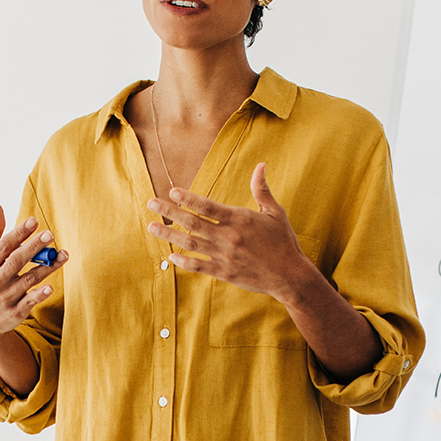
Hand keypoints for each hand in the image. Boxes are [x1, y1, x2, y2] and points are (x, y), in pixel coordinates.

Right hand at [0, 201, 66, 343]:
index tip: (33, 221)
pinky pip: (29, 303)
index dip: (19, 233)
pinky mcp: (14, 313)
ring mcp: (4, 298)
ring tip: (63, 255)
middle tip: (50, 234)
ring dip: (46, 268)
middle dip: (33, 248)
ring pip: (28, 280)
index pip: (3, 246)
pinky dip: (38, 295)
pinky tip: (50, 287)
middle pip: (16, 261)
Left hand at [147, 163, 312, 300]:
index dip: (189, 199)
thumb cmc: (283, 241)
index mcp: (240, 219)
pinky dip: (184, 261)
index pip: (208, 207)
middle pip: (192, 223)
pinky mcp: (224, 272)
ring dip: (169, 235)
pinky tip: (170, 256)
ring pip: (190, 244)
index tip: (172, 192)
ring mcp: (224, 256)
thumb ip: (261, 189)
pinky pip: (199, 266)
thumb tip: (261, 165)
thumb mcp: (274, 213)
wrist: (290, 275)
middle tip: (150, 203)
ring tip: (151, 227)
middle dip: (169, 212)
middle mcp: (229, 237)